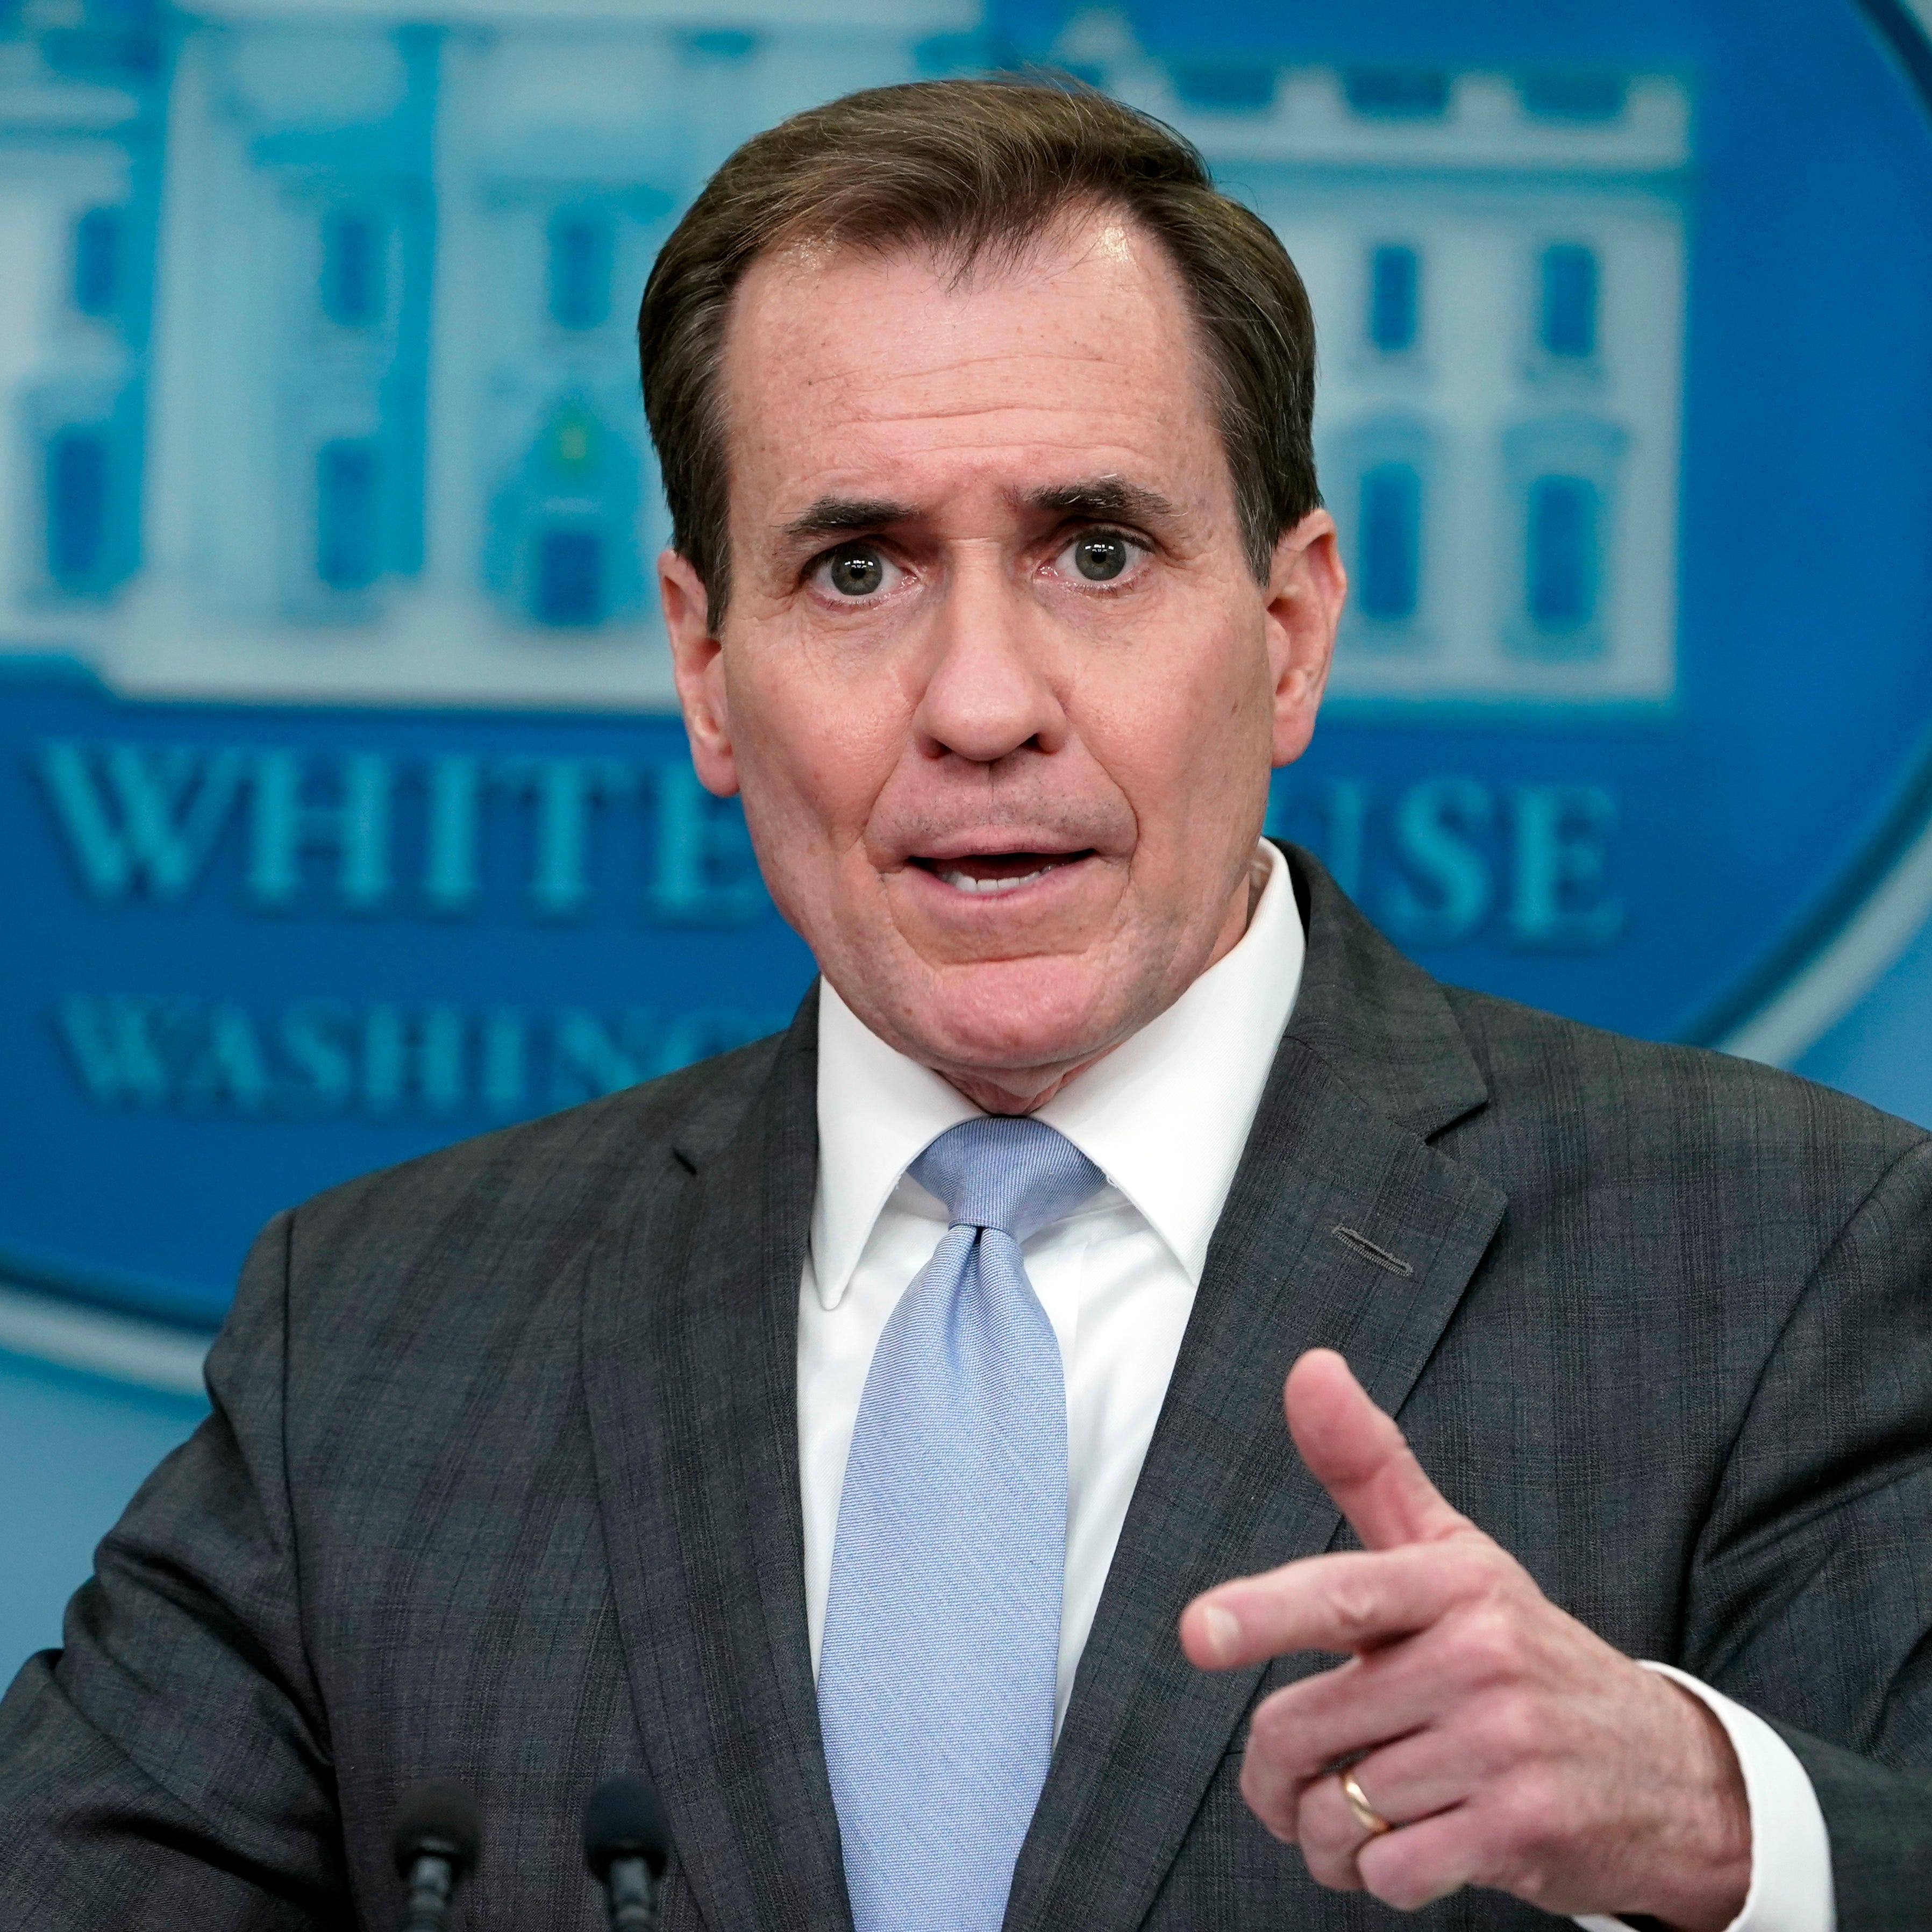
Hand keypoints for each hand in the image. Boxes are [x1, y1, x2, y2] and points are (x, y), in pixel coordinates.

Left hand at [1178, 1350, 1749, 1928]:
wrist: (1666, 1770)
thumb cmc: (1524, 1651)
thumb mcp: (1453, 1554)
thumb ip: (1368, 1466)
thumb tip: (1309, 1365)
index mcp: (1456, 1582)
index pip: (1343, 1592)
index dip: (1263, 1611)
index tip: (1199, 1632)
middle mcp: (1482, 1656)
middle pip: (1304, 1727)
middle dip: (1274, 1773)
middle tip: (1288, 1780)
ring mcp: (1505, 1746)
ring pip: (1340, 1808)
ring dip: (1323, 1833)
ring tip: (1352, 1818)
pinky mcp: (1522, 1832)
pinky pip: (1390, 1870)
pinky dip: (1374, 1875)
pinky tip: (1400, 1853)